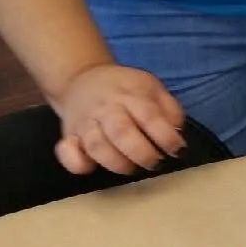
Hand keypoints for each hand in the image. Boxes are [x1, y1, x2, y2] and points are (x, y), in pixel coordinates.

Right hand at [50, 63, 186, 175]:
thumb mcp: (152, 87)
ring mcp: (84, 123)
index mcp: (131, 94)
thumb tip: (177, 134)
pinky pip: (68, 153)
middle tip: (155, 163)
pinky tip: (91, 167)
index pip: (150, 116)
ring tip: (132, 168)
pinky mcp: (68, 136)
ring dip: (116, 162)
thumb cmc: (125, 89)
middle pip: (121, 132)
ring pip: (96, 146)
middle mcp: (106, 109)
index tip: (177, 150)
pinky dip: (77, 163)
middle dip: (141, 153)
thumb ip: (169, 109)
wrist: (82, 78)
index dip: (165, 136)